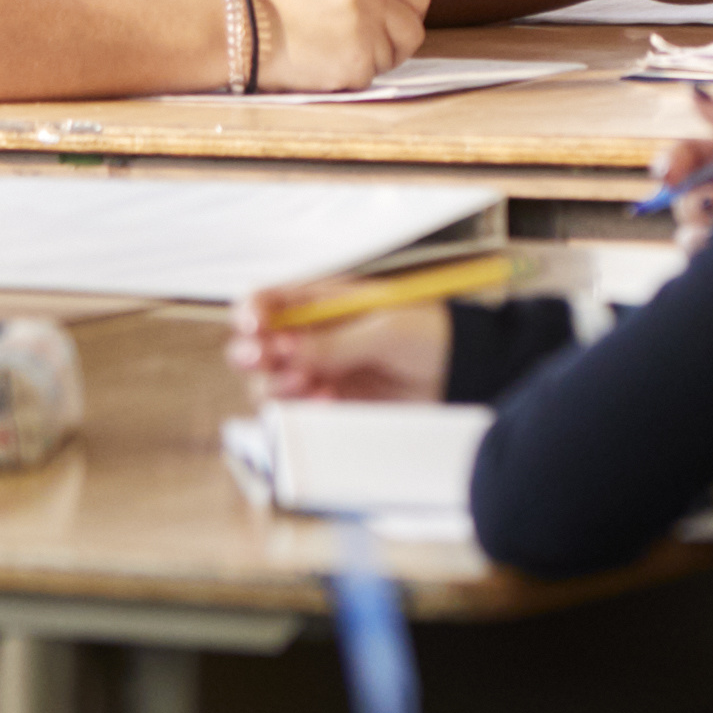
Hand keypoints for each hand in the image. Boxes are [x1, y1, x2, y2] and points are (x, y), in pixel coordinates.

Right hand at [232, 295, 449, 401]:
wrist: (462, 371)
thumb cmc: (430, 333)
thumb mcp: (387, 329)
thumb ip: (337, 342)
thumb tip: (289, 352)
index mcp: (319, 303)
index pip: (265, 302)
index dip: (250, 312)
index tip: (256, 327)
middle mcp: (308, 337)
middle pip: (252, 346)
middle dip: (253, 355)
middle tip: (276, 362)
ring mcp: (315, 372)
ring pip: (266, 383)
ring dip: (278, 385)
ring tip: (312, 384)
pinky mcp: (327, 403)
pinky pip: (295, 411)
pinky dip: (302, 409)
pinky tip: (329, 401)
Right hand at [255, 0, 430, 90]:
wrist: (247, 33)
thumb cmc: (288, 7)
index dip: (404, 15)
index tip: (384, 23)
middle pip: (414, 29)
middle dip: (396, 43)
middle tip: (361, 45)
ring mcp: (366, 28)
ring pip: (394, 56)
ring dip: (371, 61)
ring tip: (333, 50)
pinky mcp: (357, 62)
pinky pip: (370, 77)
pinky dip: (350, 78)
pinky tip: (323, 64)